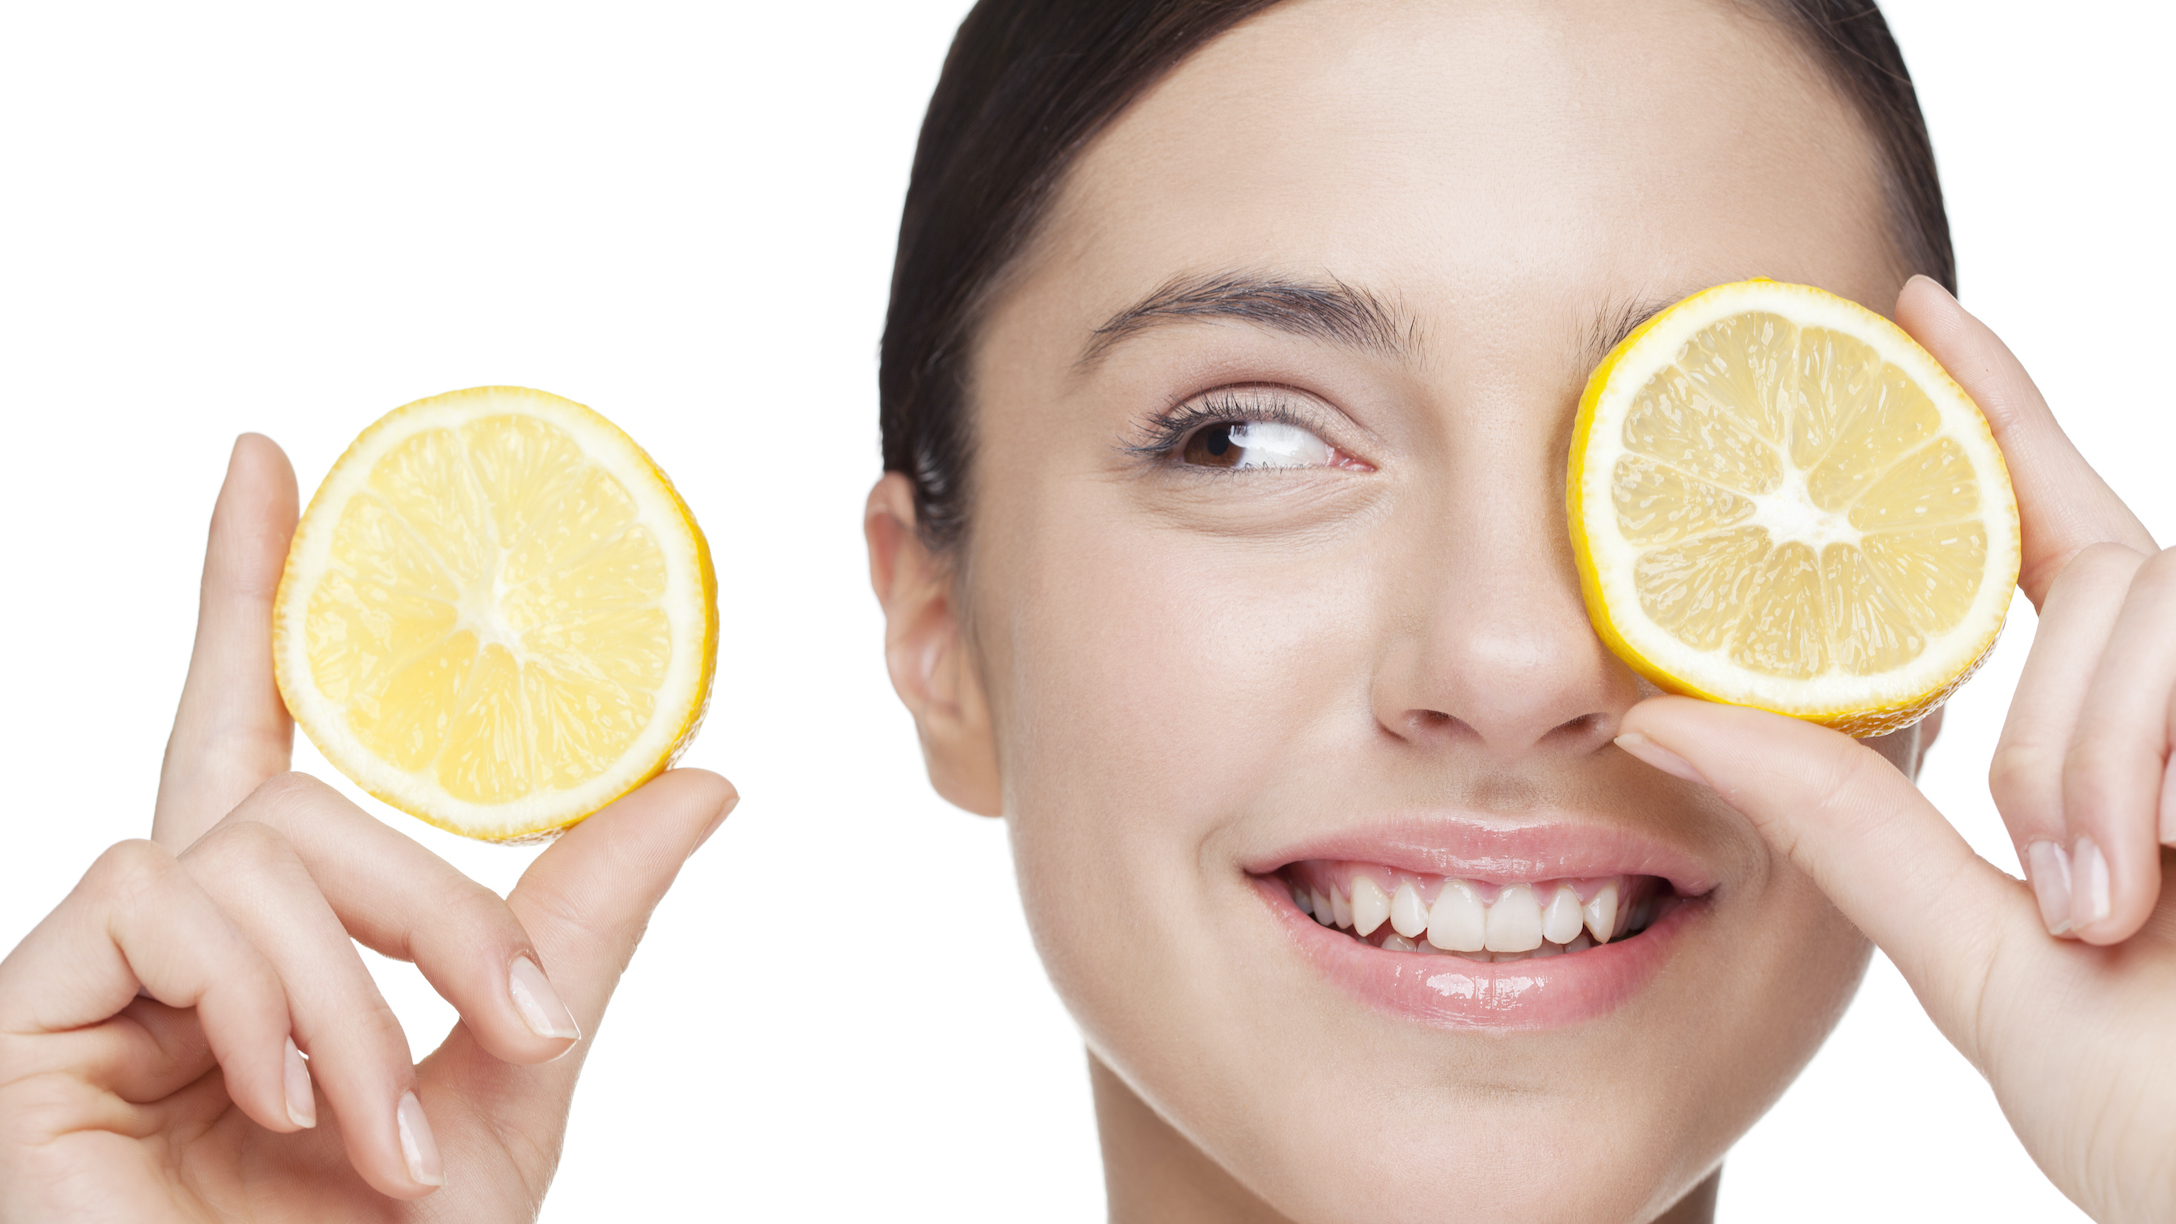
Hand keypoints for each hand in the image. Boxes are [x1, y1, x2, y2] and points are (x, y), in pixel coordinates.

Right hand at [0, 436, 736, 1220]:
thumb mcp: (511, 1080)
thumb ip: (582, 926)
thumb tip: (706, 779)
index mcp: (272, 944)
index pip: (256, 733)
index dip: (253, 593)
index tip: (272, 462)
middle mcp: (174, 939)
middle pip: (302, 800)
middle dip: (435, 906)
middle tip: (518, 1025)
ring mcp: (93, 975)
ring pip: (256, 852)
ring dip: (358, 993)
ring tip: (393, 1136)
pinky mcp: (27, 1011)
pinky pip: (167, 904)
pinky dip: (262, 1001)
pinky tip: (280, 1103)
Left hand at [1615, 277, 2172, 1222]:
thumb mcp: (1987, 967)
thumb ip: (1854, 832)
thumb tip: (1661, 711)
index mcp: (2131, 754)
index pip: (2055, 546)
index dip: (1994, 417)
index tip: (1906, 312)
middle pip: (2109, 571)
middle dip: (2054, 707)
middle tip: (2068, 880)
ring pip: (2148, 598)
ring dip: (2092, 756)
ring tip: (2103, 911)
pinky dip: (2137, 756)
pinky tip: (2143, 885)